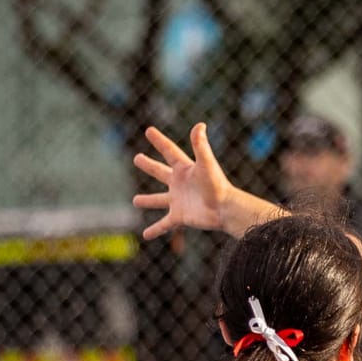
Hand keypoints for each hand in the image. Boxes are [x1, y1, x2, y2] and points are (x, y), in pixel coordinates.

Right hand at [134, 122, 241, 240]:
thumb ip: (201, 145)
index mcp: (185, 169)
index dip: (159, 141)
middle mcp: (180, 184)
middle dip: (149, 165)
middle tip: (137, 158)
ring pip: (159, 200)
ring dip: (148, 201)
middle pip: (160, 172)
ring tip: (135, 201)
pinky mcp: (179, 217)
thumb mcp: (207, 163)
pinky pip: (164, 224)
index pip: (169, 151)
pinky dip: (155, 230)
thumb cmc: (218, 186)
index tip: (149, 131)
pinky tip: (145, 236)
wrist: (226, 210)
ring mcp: (178, 201)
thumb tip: (199, 124)